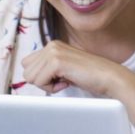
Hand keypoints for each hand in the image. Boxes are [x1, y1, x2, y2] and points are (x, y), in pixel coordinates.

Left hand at [18, 40, 134, 96]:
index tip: (59, 77)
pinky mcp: (56, 61)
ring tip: (65, 80)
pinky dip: (52, 88)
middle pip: (26, 71)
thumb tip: (29, 76)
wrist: (107, 77)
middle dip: (42, 81)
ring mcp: (53, 52)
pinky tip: (68, 82)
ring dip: (47, 85)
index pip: (27, 65)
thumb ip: (47, 68)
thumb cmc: (88, 76)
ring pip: (31, 77)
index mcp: (52, 45)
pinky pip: (39, 82)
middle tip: (62, 80)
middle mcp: (51, 45)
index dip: (41, 77)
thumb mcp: (64, 68)